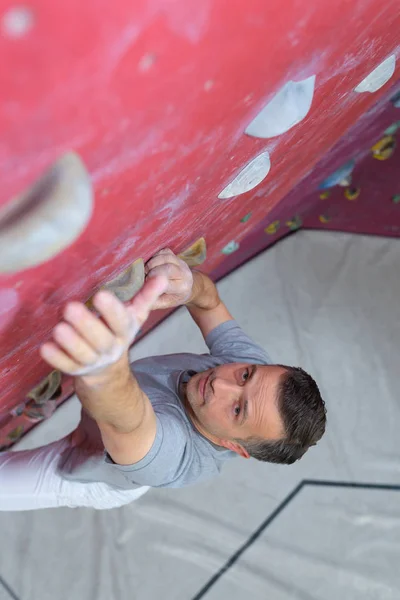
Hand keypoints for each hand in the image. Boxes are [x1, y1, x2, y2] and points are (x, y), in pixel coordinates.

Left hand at [40, 275, 167, 377]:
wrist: (109, 369)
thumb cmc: (118, 332)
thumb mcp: (135, 315)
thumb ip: (147, 296)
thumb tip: (164, 276)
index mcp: (125, 331)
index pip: (121, 322)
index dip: (112, 310)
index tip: (100, 295)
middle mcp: (111, 348)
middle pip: (101, 339)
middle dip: (87, 325)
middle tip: (71, 308)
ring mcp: (93, 361)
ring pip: (83, 354)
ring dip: (71, 342)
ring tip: (59, 328)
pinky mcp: (77, 369)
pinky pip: (66, 366)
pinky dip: (56, 359)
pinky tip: (45, 347)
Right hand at [145, 248, 193, 309]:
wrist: (187, 289)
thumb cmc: (172, 298)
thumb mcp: (162, 304)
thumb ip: (151, 300)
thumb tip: (137, 295)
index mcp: (181, 287)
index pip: (166, 280)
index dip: (152, 279)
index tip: (144, 283)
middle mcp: (184, 274)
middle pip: (167, 267)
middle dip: (151, 270)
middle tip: (144, 276)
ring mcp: (181, 263)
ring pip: (165, 257)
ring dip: (152, 262)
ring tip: (145, 270)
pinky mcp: (177, 256)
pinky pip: (164, 251)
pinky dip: (155, 256)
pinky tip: (150, 263)